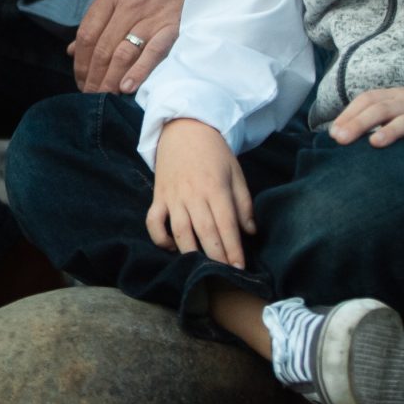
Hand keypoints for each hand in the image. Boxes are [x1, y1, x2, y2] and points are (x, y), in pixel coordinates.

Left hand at [69, 0, 199, 94]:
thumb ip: (97, 17)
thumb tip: (72, 50)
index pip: (88, 32)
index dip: (81, 60)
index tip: (79, 77)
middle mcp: (130, 3)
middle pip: (103, 47)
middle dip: (93, 75)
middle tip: (89, 94)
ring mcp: (153, 15)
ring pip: (123, 53)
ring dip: (110, 79)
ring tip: (104, 95)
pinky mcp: (174, 26)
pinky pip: (153, 53)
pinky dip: (138, 72)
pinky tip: (126, 87)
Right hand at [145, 118, 254, 266]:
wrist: (184, 128)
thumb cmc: (215, 153)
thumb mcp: (236, 173)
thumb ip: (244, 203)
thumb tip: (249, 232)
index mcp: (216, 188)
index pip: (226, 225)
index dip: (233, 249)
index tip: (240, 268)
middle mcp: (194, 195)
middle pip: (206, 232)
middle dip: (217, 257)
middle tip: (226, 275)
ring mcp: (173, 197)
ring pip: (180, 231)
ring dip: (191, 253)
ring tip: (202, 269)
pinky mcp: (158, 197)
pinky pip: (154, 222)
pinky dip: (160, 238)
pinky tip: (172, 248)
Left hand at [328, 86, 403, 164]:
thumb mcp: (401, 109)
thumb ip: (374, 117)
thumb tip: (337, 133)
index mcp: (396, 97)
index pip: (368, 99)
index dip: (349, 114)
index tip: (332, 134)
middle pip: (381, 109)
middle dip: (359, 123)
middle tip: (340, 140)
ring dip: (390, 131)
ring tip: (374, 143)